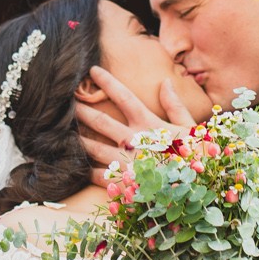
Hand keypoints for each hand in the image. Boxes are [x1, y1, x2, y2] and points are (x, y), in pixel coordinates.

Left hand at [75, 65, 196, 184]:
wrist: (197, 189)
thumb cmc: (196, 157)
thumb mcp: (190, 127)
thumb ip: (175, 105)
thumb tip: (166, 81)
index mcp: (149, 125)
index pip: (124, 97)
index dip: (107, 82)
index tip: (92, 70)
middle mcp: (134, 141)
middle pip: (101, 121)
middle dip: (82, 109)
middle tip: (64, 101)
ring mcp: (126, 162)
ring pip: (93, 147)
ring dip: (77, 137)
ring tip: (60, 131)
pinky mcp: (123, 183)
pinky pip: (98, 175)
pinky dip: (83, 169)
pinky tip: (72, 164)